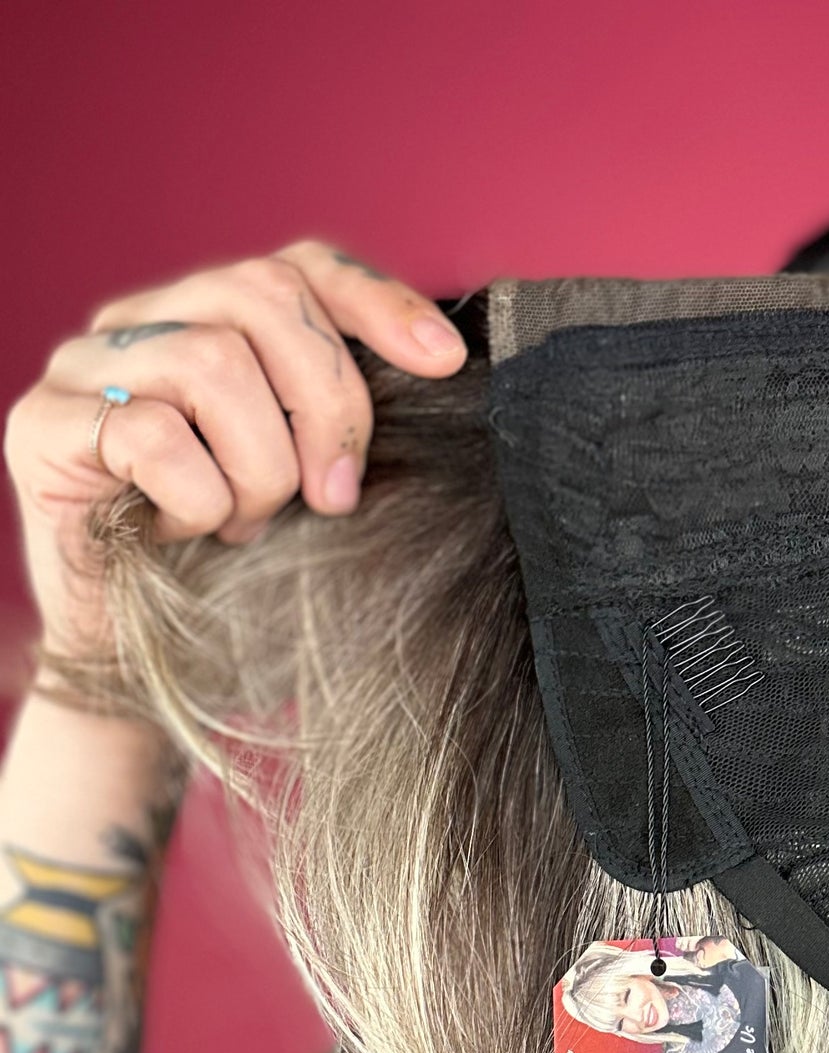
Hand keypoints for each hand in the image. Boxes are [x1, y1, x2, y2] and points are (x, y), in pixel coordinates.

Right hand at [4, 243, 466, 659]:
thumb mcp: (307, 488)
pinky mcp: (42, 425)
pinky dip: (197, 501)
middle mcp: (141, 321)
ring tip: (243, 524)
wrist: (142, 665)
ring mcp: (83, 366)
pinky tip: (185, 534)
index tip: (444, 364)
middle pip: (262, 297)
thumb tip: (437, 368)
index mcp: (208, 320)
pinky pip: (152, 434)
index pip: (300, 268)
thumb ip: (342, 423)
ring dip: (257, 467)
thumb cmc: (234, 573)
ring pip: (212, 363)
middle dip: (328, 404)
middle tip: (333, 498)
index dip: (377, 304)